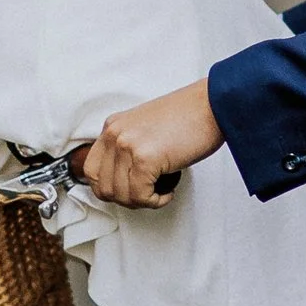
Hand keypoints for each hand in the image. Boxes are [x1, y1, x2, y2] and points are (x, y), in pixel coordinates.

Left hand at [81, 81, 222, 207]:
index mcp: (113, 126)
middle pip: (103, 187)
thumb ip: (129, 148)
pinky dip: (156, 201)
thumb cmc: (190, 117)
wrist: (214, 104)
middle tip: (148, 194)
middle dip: (127, 199)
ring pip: (121, 195)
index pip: (91, 171)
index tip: (129, 191)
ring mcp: (128, 145)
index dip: (110, 189)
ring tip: (161, 190)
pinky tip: (168, 191)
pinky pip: (140, 196)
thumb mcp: (147, 129)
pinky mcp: (145, 158)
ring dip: (143, 200)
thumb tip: (123, 180)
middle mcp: (115, 134)